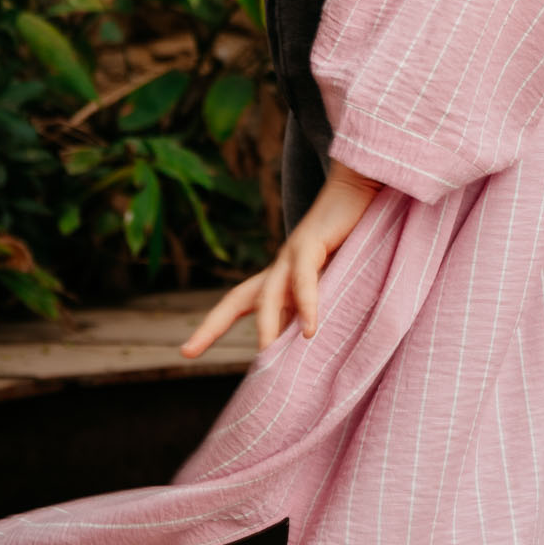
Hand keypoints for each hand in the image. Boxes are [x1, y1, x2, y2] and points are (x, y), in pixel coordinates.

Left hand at [180, 160, 381, 357]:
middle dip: (211, 325)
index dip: (212, 326)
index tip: (186, 351)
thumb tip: (308, 344)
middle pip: (237, 299)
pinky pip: (304, 279)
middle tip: (186, 352)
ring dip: (266, 326)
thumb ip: (315, 305)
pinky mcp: (312, 243)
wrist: (357, 189)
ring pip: (268, 294)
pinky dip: (307, 304)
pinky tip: (311, 331)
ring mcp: (292, 254)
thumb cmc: (347, 236)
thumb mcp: (329, 280)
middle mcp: (278, 266)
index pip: (238, 304)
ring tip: (265, 355)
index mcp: (279, 276)